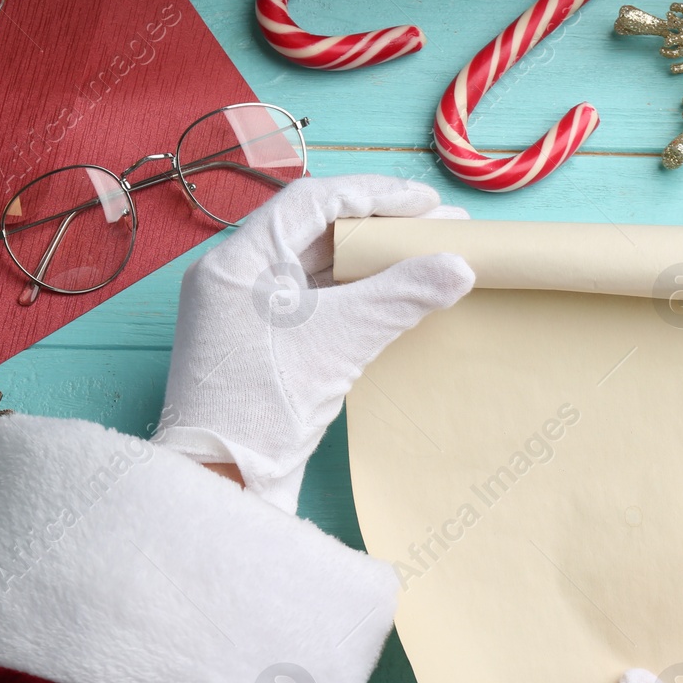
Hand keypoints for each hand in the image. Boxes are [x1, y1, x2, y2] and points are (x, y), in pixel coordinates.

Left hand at [155, 174, 474, 512]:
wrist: (224, 486)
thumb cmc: (264, 409)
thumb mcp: (340, 343)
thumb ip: (400, 297)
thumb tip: (458, 266)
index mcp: (236, 262)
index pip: (311, 202)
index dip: (375, 196)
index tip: (426, 203)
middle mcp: (235, 280)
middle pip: (317, 233)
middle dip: (381, 230)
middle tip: (442, 230)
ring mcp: (246, 316)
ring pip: (319, 272)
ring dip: (374, 266)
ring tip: (431, 262)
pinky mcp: (264, 350)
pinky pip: (316, 307)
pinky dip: (358, 300)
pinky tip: (400, 301)